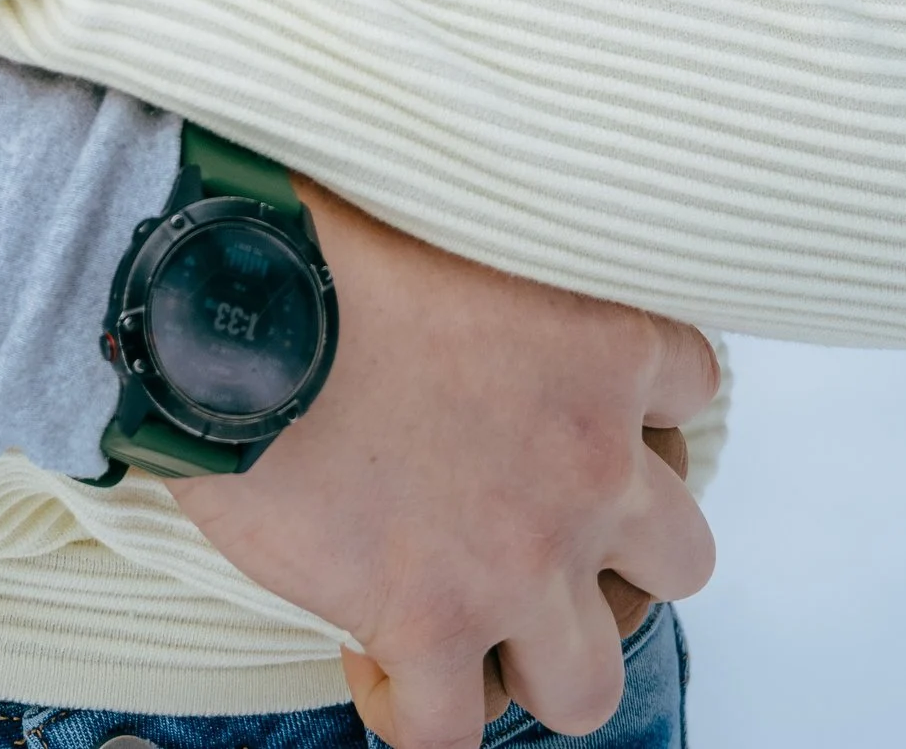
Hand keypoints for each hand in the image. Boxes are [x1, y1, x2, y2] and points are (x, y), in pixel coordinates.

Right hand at [171, 182, 717, 748]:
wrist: (217, 294)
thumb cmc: (309, 229)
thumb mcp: (437, 208)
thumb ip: (484, 258)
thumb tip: (452, 263)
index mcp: (601, 344)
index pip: (688, 382)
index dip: (629, 402)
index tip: (565, 400)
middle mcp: (587, 467)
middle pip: (680, 557)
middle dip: (615, 553)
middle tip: (533, 523)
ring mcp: (516, 561)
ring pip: (591, 681)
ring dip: (534, 656)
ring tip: (467, 615)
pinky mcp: (425, 623)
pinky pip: (452, 731)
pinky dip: (412, 706)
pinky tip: (370, 655)